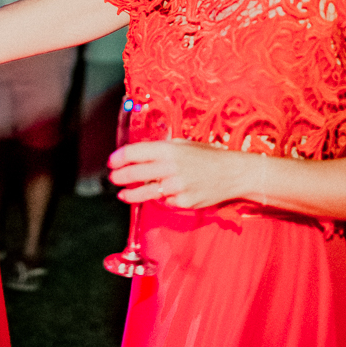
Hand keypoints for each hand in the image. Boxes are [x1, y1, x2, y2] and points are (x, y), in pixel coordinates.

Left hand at [108, 139, 246, 208]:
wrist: (233, 173)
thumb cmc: (208, 156)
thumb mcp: (184, 144)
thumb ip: (162, 149)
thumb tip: (139, 154)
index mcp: (169, 149)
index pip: (135, 152)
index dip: (119, 158)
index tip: (112, 162)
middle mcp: (170, 167)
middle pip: (135, 173)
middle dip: (120, 176)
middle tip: (113, 178)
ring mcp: (176, 186)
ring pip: (145, 192)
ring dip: (130, 194)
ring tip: (122, 194)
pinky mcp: (183, 202)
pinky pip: (164, 202)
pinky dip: (160, 199)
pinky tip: (159, 195)